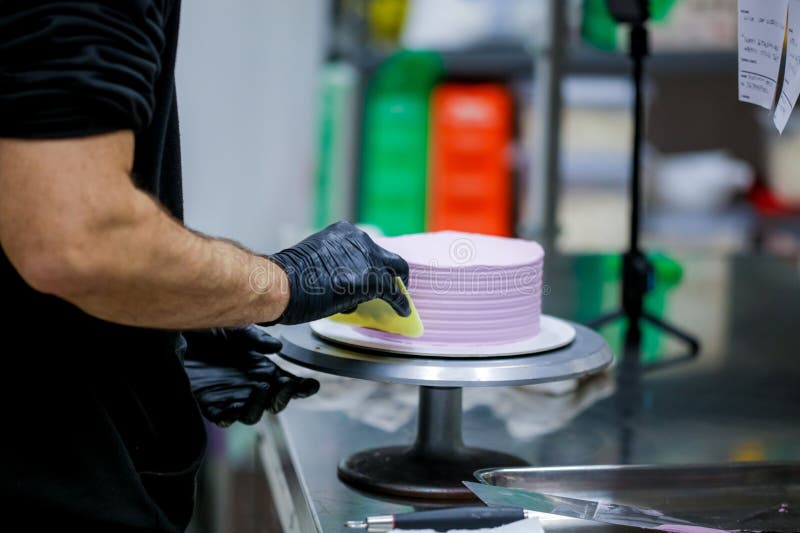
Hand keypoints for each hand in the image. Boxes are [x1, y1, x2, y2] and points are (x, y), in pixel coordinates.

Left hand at [182, 326, 318, 426]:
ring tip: (260, 389)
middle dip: (284, 397)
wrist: (177, 333)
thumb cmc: (209, 329)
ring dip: (259, 406)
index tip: (311, 384)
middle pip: (274, 402)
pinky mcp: (208, 404)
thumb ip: (256, 339)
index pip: (288, 384)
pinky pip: (221, 418)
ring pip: (252, 415)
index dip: (302, 388)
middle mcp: (250, 387)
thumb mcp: (237, 328)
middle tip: (285, 385)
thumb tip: (276, 347)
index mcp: (263, 370)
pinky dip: (227, 418)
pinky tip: (230, 411)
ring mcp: (231, 397)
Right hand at [267, 221, 409, 324]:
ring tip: (397, 301)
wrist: (282, 283)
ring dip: (396, 288)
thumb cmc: (289, 276)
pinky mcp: (372, 280)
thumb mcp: (316, 258)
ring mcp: (367, 259)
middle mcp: (360, 240)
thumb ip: (335, 264)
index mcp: (343, 232)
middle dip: (393, 272)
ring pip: (395, 272)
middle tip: (395, 283)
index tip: (373, 272)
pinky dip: (400, 303)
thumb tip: (347, 284)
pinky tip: (402, 311)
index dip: (372, 263)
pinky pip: (394, 293)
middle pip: (387, 257)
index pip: (366, 247)